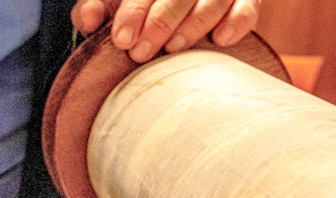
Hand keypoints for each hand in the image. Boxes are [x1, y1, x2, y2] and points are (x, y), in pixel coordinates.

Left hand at [71, 0, 261, 62]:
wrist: (177, 11)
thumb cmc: (139, 11)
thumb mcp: (116, 5)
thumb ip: (98, 8)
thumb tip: (86, 18)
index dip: (134, 12)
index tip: (122, 40)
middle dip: (160, 21)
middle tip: (141, 53)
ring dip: (195, 23)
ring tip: (174, 48)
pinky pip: (249, 5)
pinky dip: (239, 20)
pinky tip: (221, 39)